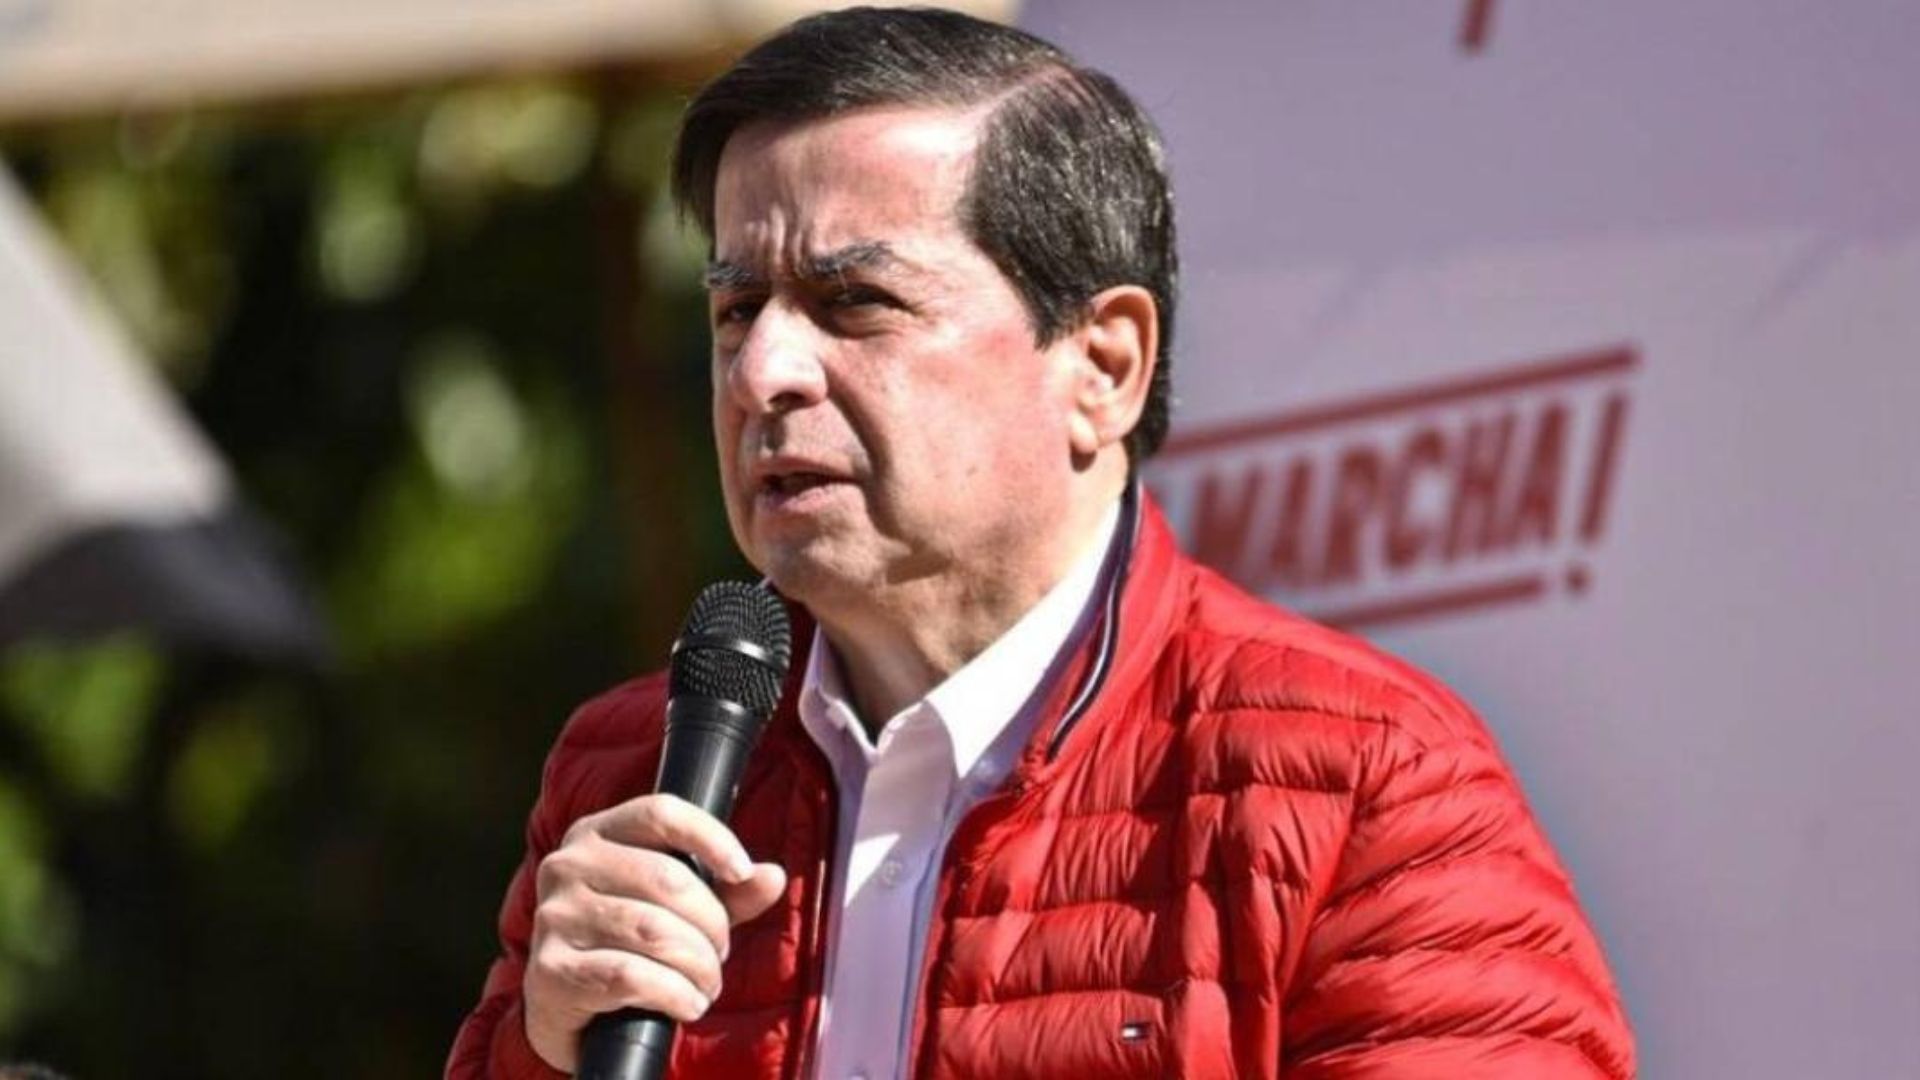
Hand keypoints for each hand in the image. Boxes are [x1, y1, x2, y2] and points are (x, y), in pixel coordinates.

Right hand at [521, 794, 787, 1071]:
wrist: (567, 1011)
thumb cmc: (629, 944)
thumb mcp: (681, 910)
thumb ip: (728, 891)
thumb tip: (772, 877)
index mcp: (596, 833)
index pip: (660, 813)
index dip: (710, 837)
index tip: (743, 871)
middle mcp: (567, 866)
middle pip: (667, 879)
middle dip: (712, 924)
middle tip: (721, 953)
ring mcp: (554, 916)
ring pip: (654, 931)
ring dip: (699, 965)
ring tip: (708, 983)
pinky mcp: (552, 969)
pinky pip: (631, 976)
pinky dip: (675, 993)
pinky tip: (688, 1004)